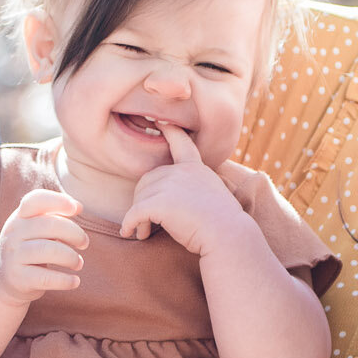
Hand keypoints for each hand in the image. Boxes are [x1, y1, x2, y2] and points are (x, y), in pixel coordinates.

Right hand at [0, 189, 88, 304]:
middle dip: (74, 233)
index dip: (58, 200)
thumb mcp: (37, 228)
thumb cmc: (30, 248)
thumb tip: (78, 206)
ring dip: (71, 257)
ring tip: (78, 263)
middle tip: (84, 243)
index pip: (35, 200)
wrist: (3, 279)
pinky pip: (47, 278)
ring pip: (49, 250)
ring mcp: (13, 256)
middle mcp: (13, 233)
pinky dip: (65, 280)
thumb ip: (56, 215)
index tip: (75, 209)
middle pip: (49, 225)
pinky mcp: (18, 279)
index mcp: (20, 217)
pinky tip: (74, 281)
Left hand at [117, 125, 250, 254]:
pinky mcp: (161, 203)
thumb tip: (171, 197)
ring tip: (144, 232)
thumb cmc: (222, 224)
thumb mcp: (210, 195)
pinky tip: (129, 233)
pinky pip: (135, 213)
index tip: (160, 121)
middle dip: (143, 200)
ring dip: (138, 218)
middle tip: (146, 222)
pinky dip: (130, 224)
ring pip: (140, 199)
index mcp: (195, 168)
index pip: (181, 143)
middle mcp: (182, 172)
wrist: (228, 235)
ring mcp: (171, 184)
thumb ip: (192, 187)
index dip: (170, 132)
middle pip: (147, 180)